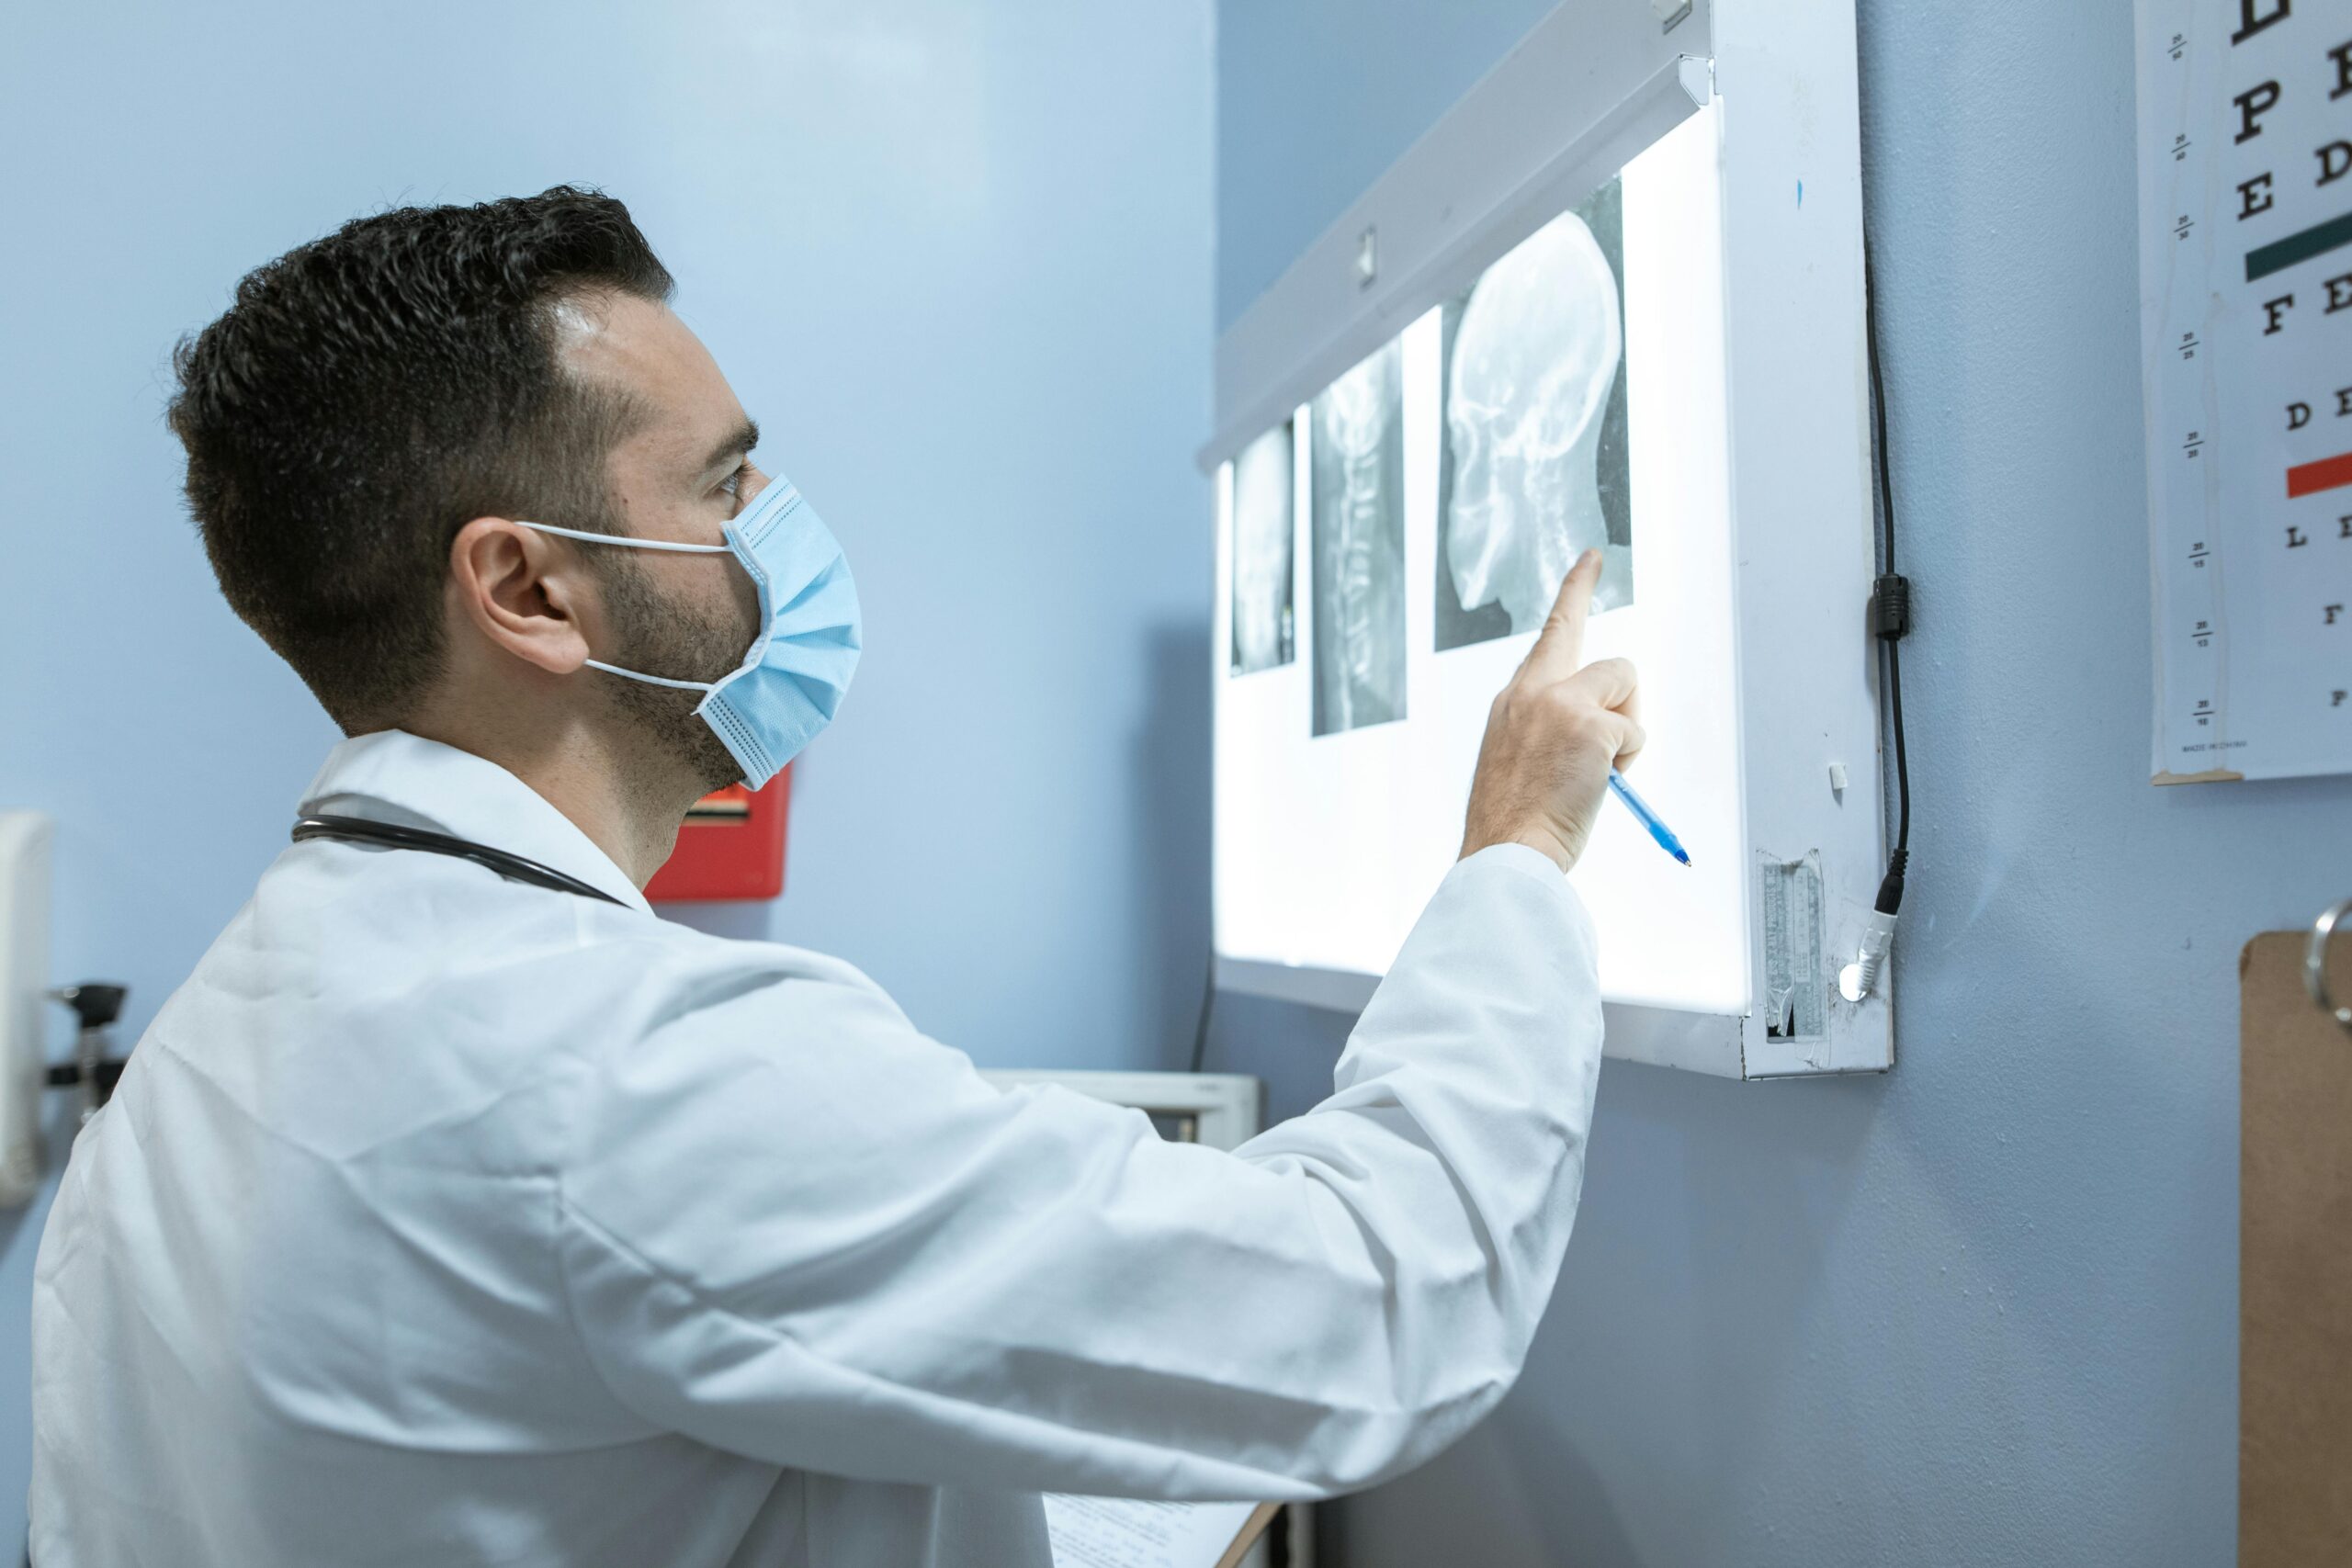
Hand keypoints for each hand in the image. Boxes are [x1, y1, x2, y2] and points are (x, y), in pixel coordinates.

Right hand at [1459, 550, 1644, 873]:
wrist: (1506, 851)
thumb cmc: (1514, 820)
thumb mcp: (1517, 758)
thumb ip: (1549, 726)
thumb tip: (1606, 725)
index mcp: (1512, 701)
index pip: (1549, 634)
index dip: (1575, 592)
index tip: (1593, 560)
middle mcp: (1532, 691)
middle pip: (1595, 649)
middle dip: (1607, 656)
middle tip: (1600, 627)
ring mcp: (1561, 704)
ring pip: (1623, 685)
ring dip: (1624, 726)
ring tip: (1595, 772)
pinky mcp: (1591, 727)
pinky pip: (1634, 731)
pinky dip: (1627, 760)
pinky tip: (1600, 785)